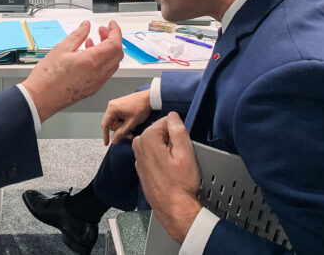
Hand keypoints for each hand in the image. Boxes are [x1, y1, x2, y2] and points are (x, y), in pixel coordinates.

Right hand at [22, 20, 122, 122]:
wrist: (41, 98)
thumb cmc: (47, 77)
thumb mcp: (61, 48)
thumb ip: (78, 34)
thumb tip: (86, 26)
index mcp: (91, 62)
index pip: (114, 44)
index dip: (115, 31)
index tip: (111, 25)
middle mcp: (98, 74)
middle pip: (117, 54)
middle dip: (112, 40)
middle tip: (102, 31)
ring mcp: (96, 83)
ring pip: (112, 64)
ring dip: (108, 50)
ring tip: (93, 41)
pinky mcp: (92, 89)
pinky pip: (105, 73)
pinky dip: (103, 61)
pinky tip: (88, 55)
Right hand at [101, 90, 150, 145]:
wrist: (149, 98)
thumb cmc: (141, 107)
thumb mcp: (131, 123)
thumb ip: (121, 133)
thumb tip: (113, 140)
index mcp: (112, 108)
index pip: (105, 125)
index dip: (105, 135)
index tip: (106, 143)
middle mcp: (112, 106)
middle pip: (112, 125)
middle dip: (121, 130)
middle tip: (131, 133)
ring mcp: (117, 106)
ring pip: (117, 122)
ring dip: (125, 127)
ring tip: (134, 127)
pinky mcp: (121, 106)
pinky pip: (120, 118)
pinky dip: (126, 122)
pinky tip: (133, 122)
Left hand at [133, 112, 200, 244]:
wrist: (173, 207)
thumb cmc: (180, 184)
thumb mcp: (185, 152)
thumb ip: (178, 130)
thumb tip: (173, 116)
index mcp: (148, 138)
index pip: (166, 121)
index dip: (178, 131)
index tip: (183, 143)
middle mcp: (138, 145)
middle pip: (159, 131)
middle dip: (171, 139)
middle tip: (180, 155)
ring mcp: (138, 157)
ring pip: (156, 142)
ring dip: (166, 149)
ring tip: (175, 163)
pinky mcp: (140, 166)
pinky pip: (152, 154)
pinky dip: (161, 157)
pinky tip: (169, 169)